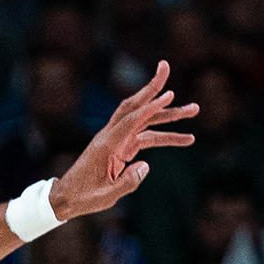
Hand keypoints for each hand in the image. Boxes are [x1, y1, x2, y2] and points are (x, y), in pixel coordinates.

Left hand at [53, 60, 197, 217]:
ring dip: (168, 114)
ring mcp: (116, 140)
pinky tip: (186, 138)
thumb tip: (146, 166)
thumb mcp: (107, 195)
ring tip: (195, 109)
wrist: (68, 197)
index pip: (130, 121)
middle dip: (151, 87)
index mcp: (106, 145)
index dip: (150, 107)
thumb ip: (127, 182)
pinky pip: (146, 137)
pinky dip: (165, 136)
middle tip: (165, 67)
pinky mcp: (121, 147)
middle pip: (134, 107)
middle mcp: (111, 136)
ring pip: (145, 121)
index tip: (169, 95)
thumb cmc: (84, 196)